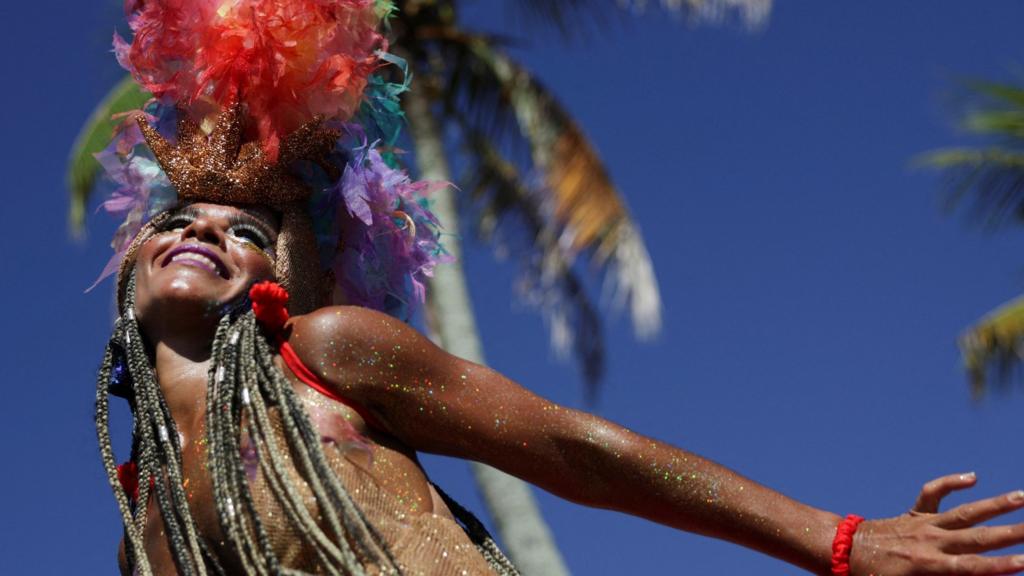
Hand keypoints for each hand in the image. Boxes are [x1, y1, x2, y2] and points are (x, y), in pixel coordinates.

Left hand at [850, 473, 1023, 574]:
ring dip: (996, 505)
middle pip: (978, 537)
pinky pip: (933, 494)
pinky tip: (972, 476)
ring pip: (966, 512)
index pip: (972, 567)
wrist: (844, 551)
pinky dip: (951, 482)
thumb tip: (968, 574)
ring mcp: (923, 525)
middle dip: (1011, 534)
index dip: (1000, 566)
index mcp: (928, 566)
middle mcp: (930, 542)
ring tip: (1022, 496)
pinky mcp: (915, 514)